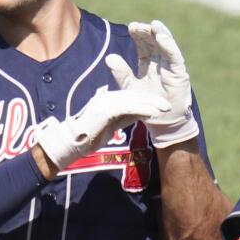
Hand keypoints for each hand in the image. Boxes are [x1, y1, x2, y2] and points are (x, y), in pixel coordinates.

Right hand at [32, 87, 168, 172]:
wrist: (71, 144)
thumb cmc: (89, 138)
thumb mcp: (111, 125)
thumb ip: (124, 117)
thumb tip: (141, 114)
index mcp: (107, 99)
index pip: (130, 97)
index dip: (147, 100)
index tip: (160, 106)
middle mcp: (106, 97)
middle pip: (133, 96)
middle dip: (152, 100)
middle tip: (167, 106)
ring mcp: (104, 102)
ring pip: (132, 100)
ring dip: (150, 104)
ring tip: (164, 109)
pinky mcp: (104, 110)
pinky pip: (127, 108)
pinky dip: (141, 109)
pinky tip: (153, 113)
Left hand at [106, 20, 198, 147]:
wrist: (162, 122)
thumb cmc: (146, 105)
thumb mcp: (130, 87)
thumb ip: (121, 73)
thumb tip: (108, 57)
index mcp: (148, 64)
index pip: (143, 45)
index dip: (138, 35)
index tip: (131, 27)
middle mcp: (160, 62)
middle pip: (154, 42)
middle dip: (147, 32)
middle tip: (137, 25)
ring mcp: (171, 67)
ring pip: (167, 45)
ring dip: (161, 34)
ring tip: (154, 24)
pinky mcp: (179, 73)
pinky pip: (175, 57)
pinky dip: (169, 46)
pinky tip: (162, 37)